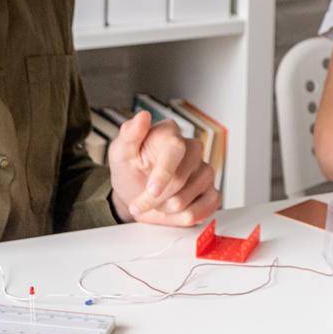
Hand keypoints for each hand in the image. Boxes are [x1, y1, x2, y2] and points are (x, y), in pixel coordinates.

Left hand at [106, 110, 218, 225]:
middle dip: (156, 199)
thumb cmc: (130, 170)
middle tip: (141, 201)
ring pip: (189, 199)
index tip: (152, 190)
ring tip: (156, 202)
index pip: (176, 149)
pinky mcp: (212, 191)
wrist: (136, 193)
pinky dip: (183, 217)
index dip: (164, 173)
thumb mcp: (120, 153)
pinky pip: (204, 210)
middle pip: (181, 180)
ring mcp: (205, 170)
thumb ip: (129, 134)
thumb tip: (142, 116)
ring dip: (166, 209)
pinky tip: (172, 210)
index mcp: (170, 134)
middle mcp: (193, 149)